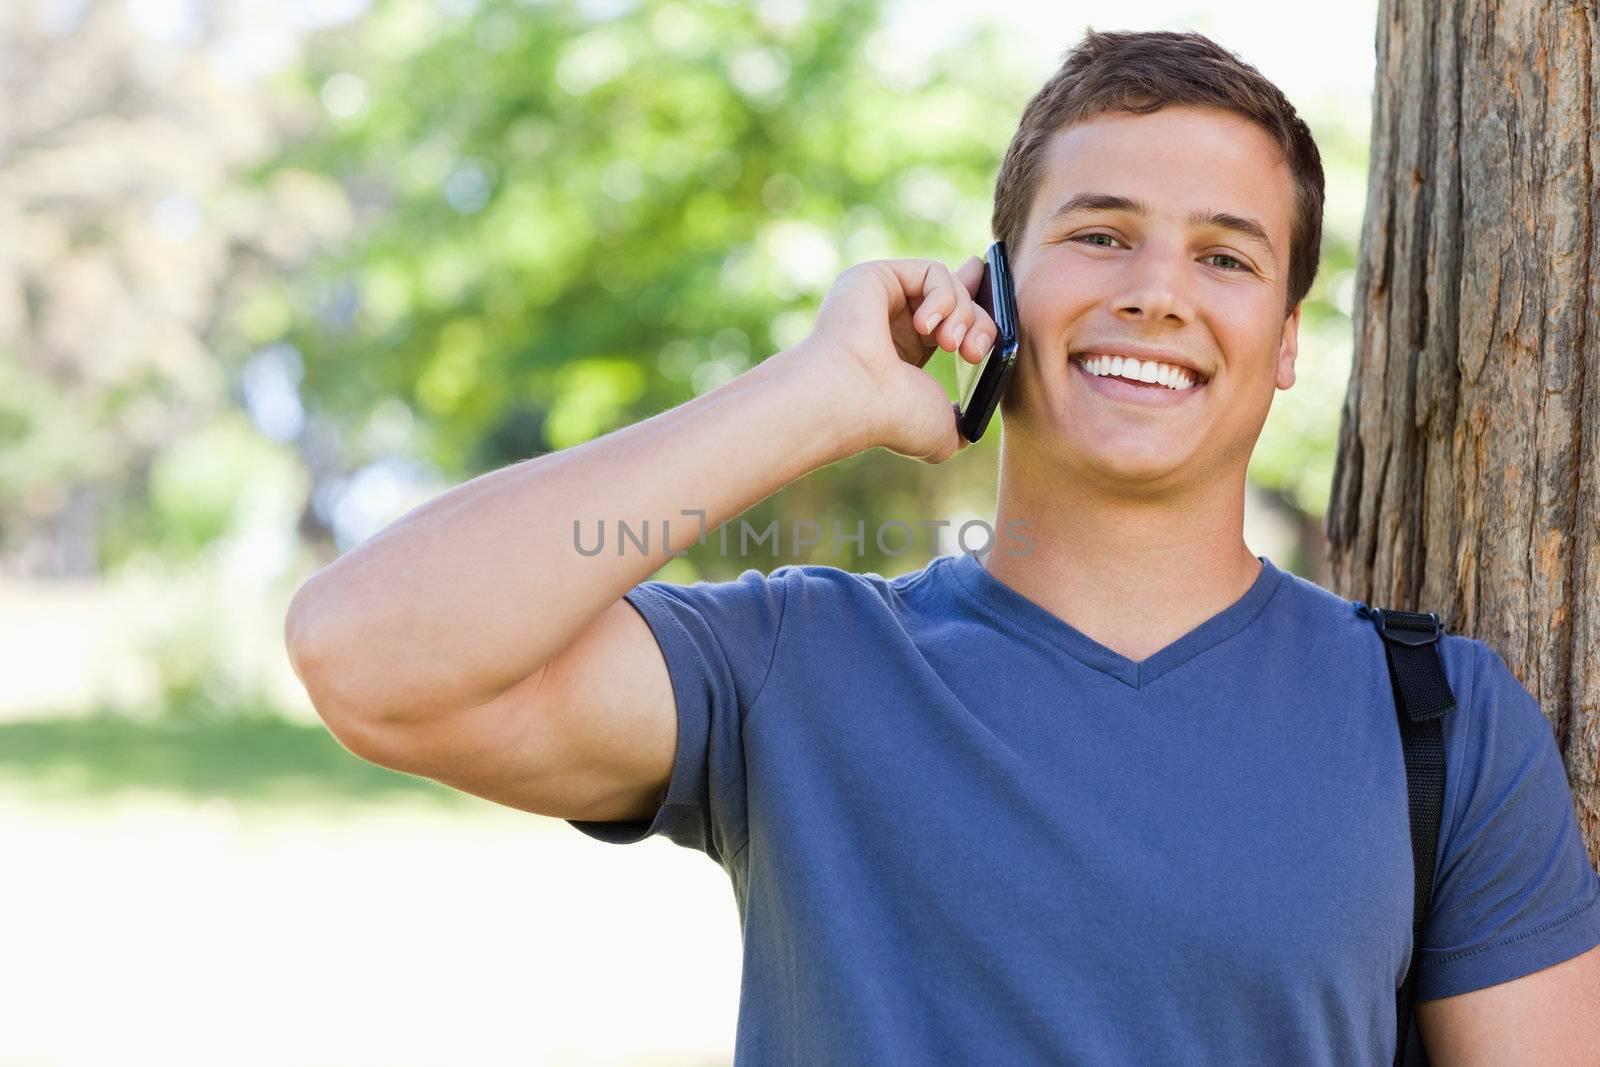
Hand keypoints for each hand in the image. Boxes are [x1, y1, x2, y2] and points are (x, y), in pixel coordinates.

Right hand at [796, 256, 997, 462]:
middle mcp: (891, 322)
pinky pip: (933, 271)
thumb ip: (962, 423)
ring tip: (949, 344)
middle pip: (958, 299)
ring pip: (950, 285)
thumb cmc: (892, 418)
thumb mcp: (942, 429)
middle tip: (974, 354)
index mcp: (904, 353)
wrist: (854, 399)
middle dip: (980, 324)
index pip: (948, 318)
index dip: (977, 311)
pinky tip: (925, 326)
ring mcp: (882, 297)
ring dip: (963, 314)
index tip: (999, 319)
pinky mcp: (875, 276)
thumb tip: (971, 421)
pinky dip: (944, 297)